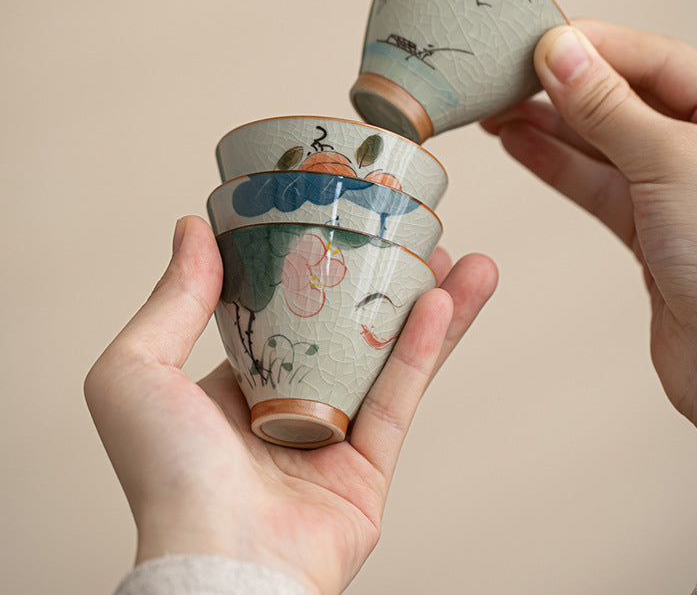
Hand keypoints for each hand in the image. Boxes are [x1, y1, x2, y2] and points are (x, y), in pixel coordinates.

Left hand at [84, 216, 496, 594]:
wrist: (218, 564)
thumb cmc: (167, 476)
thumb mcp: (138, 370)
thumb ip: (172, 299)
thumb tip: (192, 229)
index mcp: (237, 381)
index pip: (286, 309)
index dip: (319, 265)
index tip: (345, 224)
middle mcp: (288, 405)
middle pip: (351, 328)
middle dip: (389, 281)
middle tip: (418, 238)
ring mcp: (332, 437)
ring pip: (390, 357)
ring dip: (433, 308)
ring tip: (468, 263)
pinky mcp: (369, 468)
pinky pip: (400, 398)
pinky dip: (424, 350)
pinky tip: (445, 303)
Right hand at [482, 20, 696, 481]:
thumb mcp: (674, 158)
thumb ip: (609, 105)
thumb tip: (562, 52)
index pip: (658, 60)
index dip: (597, 47)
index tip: (541, 41)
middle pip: (628, 101)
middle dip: (567, 88)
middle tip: (509, 76)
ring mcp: (682, 195)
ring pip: (605, 146)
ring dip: (552, 126)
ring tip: (501, 109)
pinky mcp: (652, 236)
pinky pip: (599, 187)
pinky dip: (559, 166)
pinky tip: (523, 144)